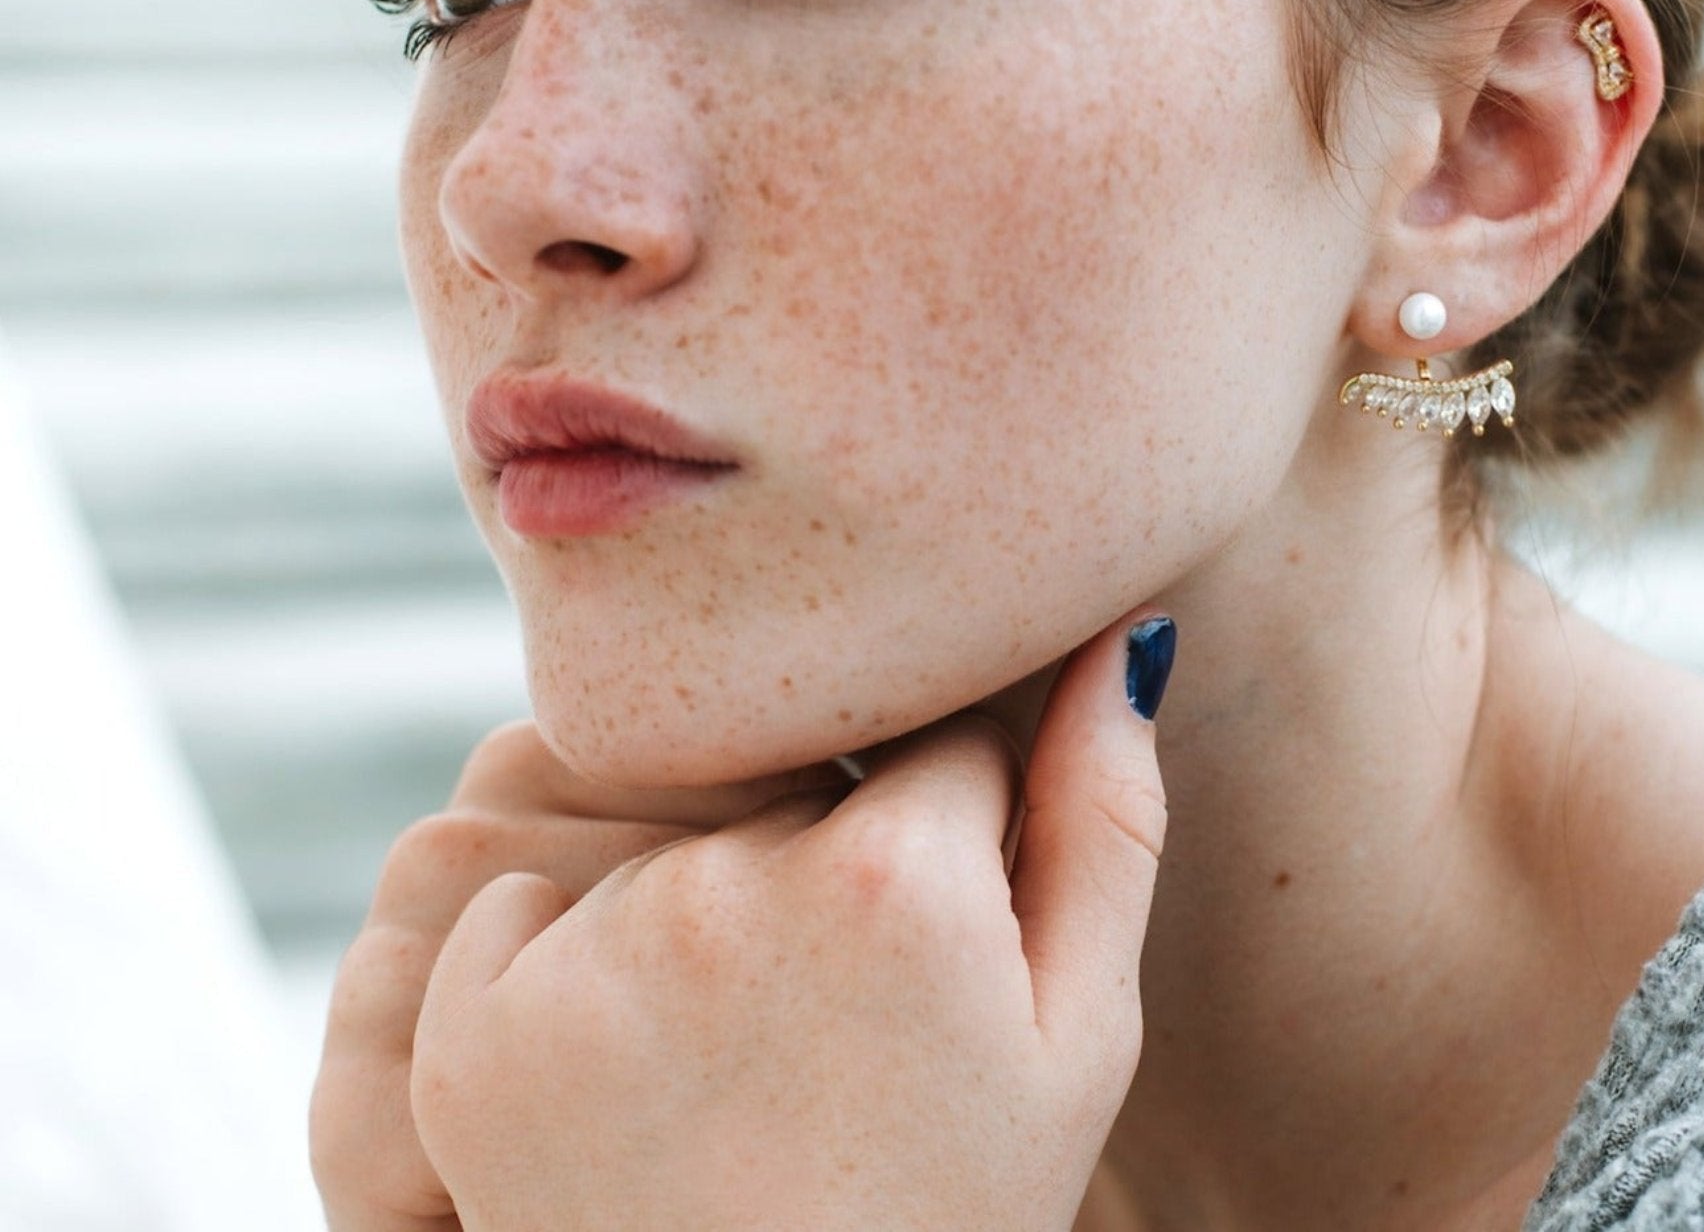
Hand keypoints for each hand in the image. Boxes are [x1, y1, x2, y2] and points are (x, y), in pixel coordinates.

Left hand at [406, 608, 1173, 1231]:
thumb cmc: (941, 1213)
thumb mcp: (1078, 1043)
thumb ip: (1105, 820)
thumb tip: (1126, 634)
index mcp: (895, 877)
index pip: (935, 741)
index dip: (946, 844)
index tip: (929, 954)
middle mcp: (730, 884)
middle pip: (793, 787)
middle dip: (820, 867)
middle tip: (830, 1027)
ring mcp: (589, 955)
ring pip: (666, 840)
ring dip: (696, 914)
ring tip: (734, 1066)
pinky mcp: (474, 1025)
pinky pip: (524, 908)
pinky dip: (565, 962)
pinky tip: (629, 1076)